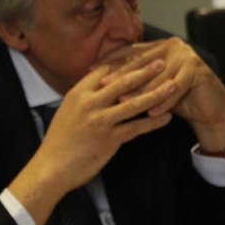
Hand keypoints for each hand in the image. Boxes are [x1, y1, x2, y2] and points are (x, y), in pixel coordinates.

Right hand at [9, 56, 175, 224]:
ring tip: (173, 85)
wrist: (51, 167)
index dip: (125, 62)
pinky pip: (137, 127)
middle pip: (123, 82)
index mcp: (77, 94)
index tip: (140, 57)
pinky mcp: (109, 139)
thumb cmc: (59, 141)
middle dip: (146, 70)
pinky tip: (166, 117)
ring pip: (134, 103)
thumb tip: (100, 87)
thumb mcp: (67, 112)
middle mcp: (89, 104)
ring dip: (157, 93)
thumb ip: (84, 99)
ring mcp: (100, 121)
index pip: (105, 70)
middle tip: (162, 62)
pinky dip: (154, 122)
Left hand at [99, 38, 224, 151]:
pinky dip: (164, 102)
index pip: (128, 51)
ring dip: (140, 91)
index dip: (108, 62)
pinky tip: (152, 113)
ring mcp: (185, 55)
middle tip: (102, 86)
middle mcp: (170, 46)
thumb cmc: (169, 98)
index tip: (88, 72)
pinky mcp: (198, 69)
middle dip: (120, 76)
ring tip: (122, 102)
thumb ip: (125, 80)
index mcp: (155, 46)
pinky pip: (176, 87)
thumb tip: (91, 80)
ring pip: (156, 76)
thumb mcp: (144, 87)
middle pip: (140, 61)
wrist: (205, 108)